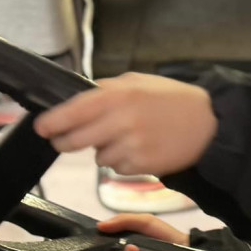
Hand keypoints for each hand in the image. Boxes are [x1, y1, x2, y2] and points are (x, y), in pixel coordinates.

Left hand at [33, 73, 217, 176]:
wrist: (208, 125)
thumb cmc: (172, 100)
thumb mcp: (138, 81)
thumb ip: (106, 90)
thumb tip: (76, 100)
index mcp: (118, 95)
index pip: (72, 111)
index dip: (52, 122)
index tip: (42, 128)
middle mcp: (121, 120)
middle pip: (75, 140)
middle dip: (65, 142)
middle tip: (65, 141)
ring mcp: (131, 145)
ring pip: (96, 157)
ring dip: (102, 150)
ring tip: (125, 138)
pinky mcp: (140, 165)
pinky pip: (115, 168)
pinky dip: (121, 162)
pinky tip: (138, 150)